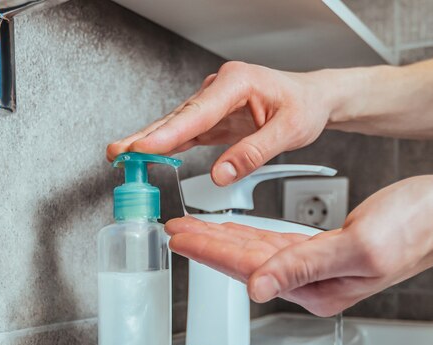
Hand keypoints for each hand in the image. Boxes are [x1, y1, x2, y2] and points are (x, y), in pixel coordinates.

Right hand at [107, 61, 332, 185]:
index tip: (144, 146)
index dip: (169, 132)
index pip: (199, 112)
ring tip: (123, 154)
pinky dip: (167, 144)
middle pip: (179, 116)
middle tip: (118, 151)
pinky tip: (149, 153)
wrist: (313, 99)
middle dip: (147, 135)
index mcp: (238, 82)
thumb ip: (252, 153)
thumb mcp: (288, 132)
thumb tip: (221, 174)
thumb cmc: (304, 106)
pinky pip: (187, 132)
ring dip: (151, 140)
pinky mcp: (215, 117)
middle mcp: (221, 88)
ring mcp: (215, 102)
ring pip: (178, 124)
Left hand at [165, 174, 432, 316]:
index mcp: (320, 287)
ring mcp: (317, 267)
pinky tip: (235, 230)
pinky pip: (276, 243)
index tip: (181, 236)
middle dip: (208, 245)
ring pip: (257, 252)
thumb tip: (258, 287)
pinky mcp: (323, 250)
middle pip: (246, 262)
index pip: (250, 269)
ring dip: (224, 239)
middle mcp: (314, 283)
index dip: (211, 251)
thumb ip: (304, 266)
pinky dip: (251, 234)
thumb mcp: (358, 245)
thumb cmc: (414, 227)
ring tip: (194, 228)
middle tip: (174, 230)